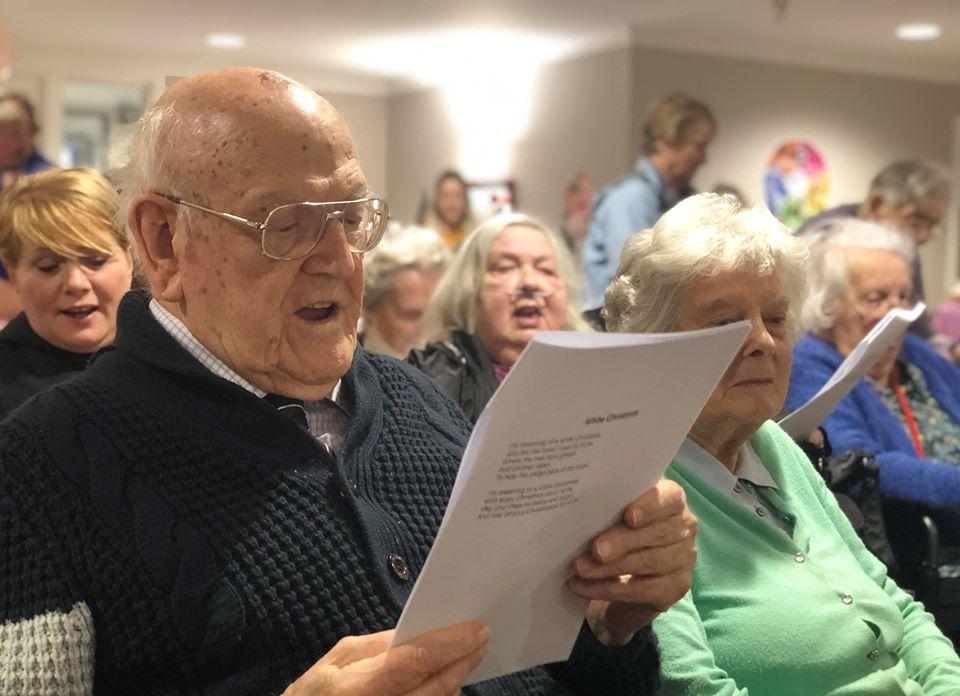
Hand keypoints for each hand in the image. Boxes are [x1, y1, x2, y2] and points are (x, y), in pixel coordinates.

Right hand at [283, 621, 488, 695]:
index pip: (417, 662)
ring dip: (457, 680)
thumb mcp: (337, 660)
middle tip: (481, 638)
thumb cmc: (314, 693)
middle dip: (462, 660)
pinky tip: (448, 684)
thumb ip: (378, 647)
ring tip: (468, 656)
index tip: (477, 628)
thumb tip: (416, 634)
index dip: (451, 645)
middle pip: (436, 686)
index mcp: (359, 686)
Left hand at [568, 479, 696, 645]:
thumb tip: (580, 510)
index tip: (629, 516)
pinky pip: (641, 591)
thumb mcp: (615, 512)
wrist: (628, 574)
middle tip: (595, 549)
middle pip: (658, 533)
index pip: (670, 497)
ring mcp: (683, 560)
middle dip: (623, 541)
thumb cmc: (620, 528)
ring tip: (580, 568)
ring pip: (649, 563)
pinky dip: (608, 589)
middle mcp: (684, 528)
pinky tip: (583, 586)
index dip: (651, 506)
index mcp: (672, 500)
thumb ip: (608, 506)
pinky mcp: (674, 588)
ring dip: (610, 568)